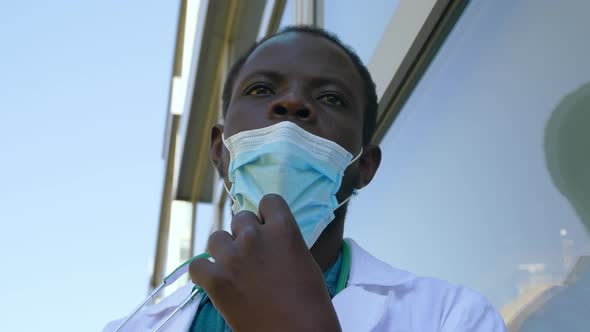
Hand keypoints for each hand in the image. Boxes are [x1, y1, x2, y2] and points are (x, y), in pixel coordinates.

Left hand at [189, 194, 341, 331]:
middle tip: (253, 257)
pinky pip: (197, 265)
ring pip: (217, 238)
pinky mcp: (216, 281)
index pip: (268, 200)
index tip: (267, 230)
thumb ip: (283, 241)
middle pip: (240, 218)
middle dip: (245, 235)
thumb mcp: (304, 260)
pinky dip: (204, 273)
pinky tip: (216, 282)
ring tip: (234, 270)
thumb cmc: (310, 303)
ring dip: (224, 251)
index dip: (267, 216)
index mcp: (283, 228)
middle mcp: (255, 236)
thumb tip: (266, 237)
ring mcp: (233, 258)